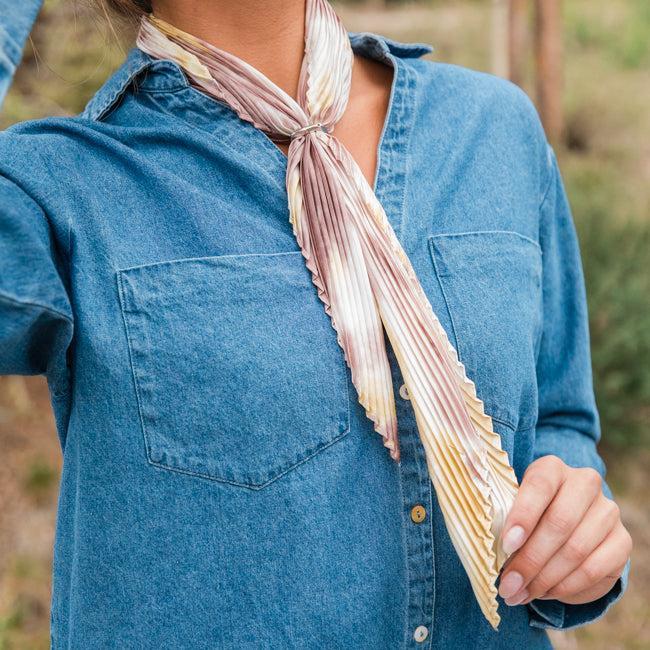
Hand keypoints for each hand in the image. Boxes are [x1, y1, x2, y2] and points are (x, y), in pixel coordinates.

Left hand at [497, 455, 631, 606]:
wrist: (566, 522)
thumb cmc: (529, 512)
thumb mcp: (514, 505)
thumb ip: (504, 519)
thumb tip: (493, 552)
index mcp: (552, 468)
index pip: (540, 485)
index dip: (523, 515)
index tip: (506, 545)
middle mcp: (585, 483)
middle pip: (559, 522)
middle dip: (530, 559)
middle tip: (508, 584)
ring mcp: (607, 511)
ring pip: (576, 550)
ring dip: (544, 578)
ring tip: (520, 593)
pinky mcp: (622, 541)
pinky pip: (594, 570)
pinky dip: (565, 587)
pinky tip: (544, 593)